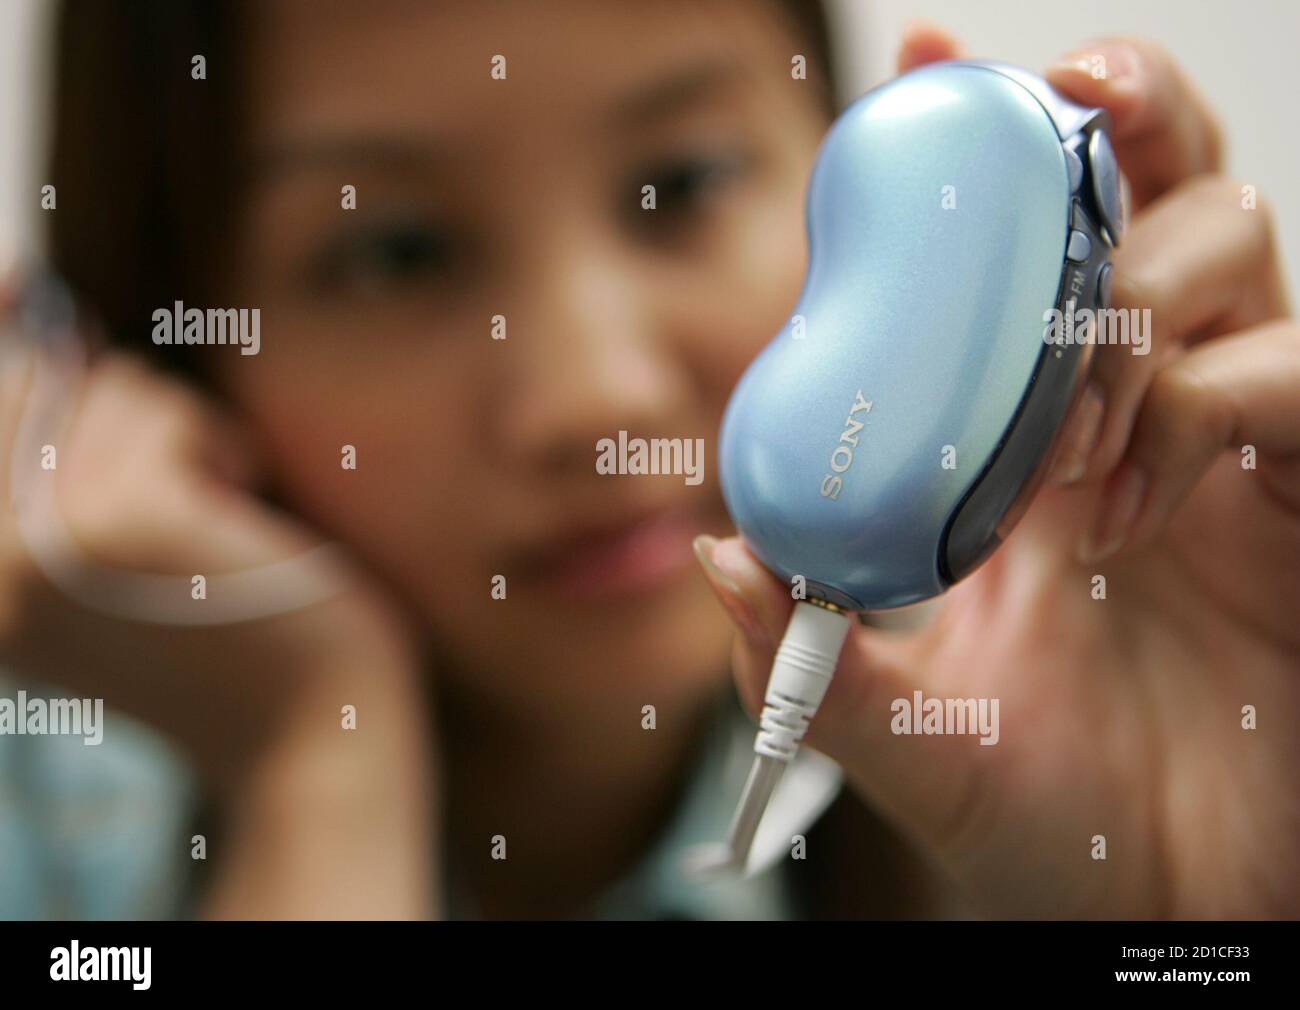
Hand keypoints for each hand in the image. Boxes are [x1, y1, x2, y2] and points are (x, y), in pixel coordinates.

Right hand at [0, 286, 438, 914]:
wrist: (310, 732)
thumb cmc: (231, 635)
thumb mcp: (110, 549)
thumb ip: (51, 453)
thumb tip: (16, 288)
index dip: (15, 352)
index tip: (14, 277)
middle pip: (30, 386)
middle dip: (123, 414)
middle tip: (185, 488)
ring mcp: (41, 544)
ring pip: (109, 394)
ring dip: (182, 437)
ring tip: (214, 519)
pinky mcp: (121, 522)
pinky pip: (163, 414)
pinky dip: (213, 446)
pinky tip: (238, 511)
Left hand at [696, 26, 1299, 917]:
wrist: (1166, 902)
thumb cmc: (1039, 812)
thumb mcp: (898, 732)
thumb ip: (809, 652)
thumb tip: (720, 556)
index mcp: (1019, 437)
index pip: (1008, 246)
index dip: (979, 141)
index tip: (921, 57)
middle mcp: (1130, 408)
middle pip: (1150, 183)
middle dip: (1107, 124)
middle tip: (1058, 116)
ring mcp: (1232, 437)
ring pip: (1227, 244)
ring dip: (1129, 303)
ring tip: (1063, 445)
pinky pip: (1294, 369)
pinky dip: (1210, 400)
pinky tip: (1132, 500)